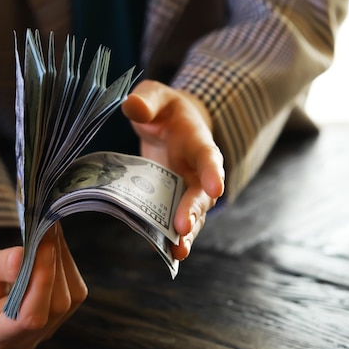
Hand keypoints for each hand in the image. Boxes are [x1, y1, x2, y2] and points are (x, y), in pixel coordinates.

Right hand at [0, 224, 86, 348]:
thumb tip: (25, 257)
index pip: (30, 317)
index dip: (42, 283)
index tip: (44, 246)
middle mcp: (21, 338)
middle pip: (55, 306)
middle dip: (54, 264)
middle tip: (48, 227)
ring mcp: (40, 328)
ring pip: (70, 297)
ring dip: (63, 260)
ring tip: (50, 230)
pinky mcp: (52, 312)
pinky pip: (72, 290)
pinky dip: (66, 263)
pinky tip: (54, 242)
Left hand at [122, 80, 224, 260]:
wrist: (171, 124)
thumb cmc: (165, 109)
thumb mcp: (154, 96)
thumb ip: (146, 100)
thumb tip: (132, 106)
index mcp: (197, 141)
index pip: (209, 157)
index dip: (212, 172)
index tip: (216, 187)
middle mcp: (197, 170)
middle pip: (201, 194)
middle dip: (193, 211)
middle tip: (183, 228)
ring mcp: (187, 189)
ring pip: (192, 215)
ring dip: (186, 234)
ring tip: (178, 252)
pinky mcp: (174, 201)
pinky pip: (173, 221)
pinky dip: (168, 237)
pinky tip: (162, 252)